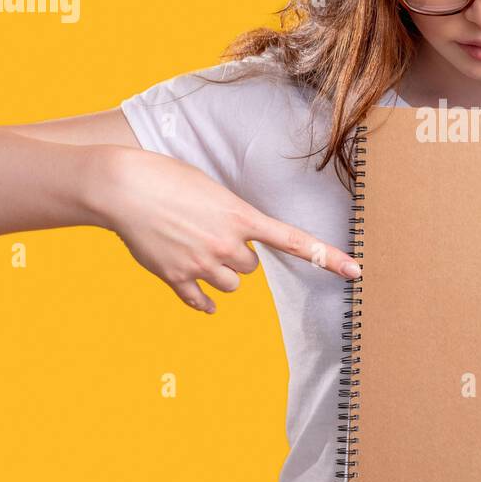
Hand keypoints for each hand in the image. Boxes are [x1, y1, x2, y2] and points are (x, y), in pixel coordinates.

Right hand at [101, 147, 359, 312]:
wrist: (124, 186)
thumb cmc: (168, 178)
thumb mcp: (211, 190)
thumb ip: (232, 218)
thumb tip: (236, 248)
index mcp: (241, 216)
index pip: (294, 240)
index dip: (327, 257)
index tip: (356, 271)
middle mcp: (227, 244)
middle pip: (250, 268)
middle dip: (237, 255)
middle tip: (211, 234)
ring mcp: (201, 264)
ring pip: (230, 286)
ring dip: (220, 274)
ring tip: (194, 249)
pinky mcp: (176, 278)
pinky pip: (201, 302)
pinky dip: (202, 301)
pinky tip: (200, 294)